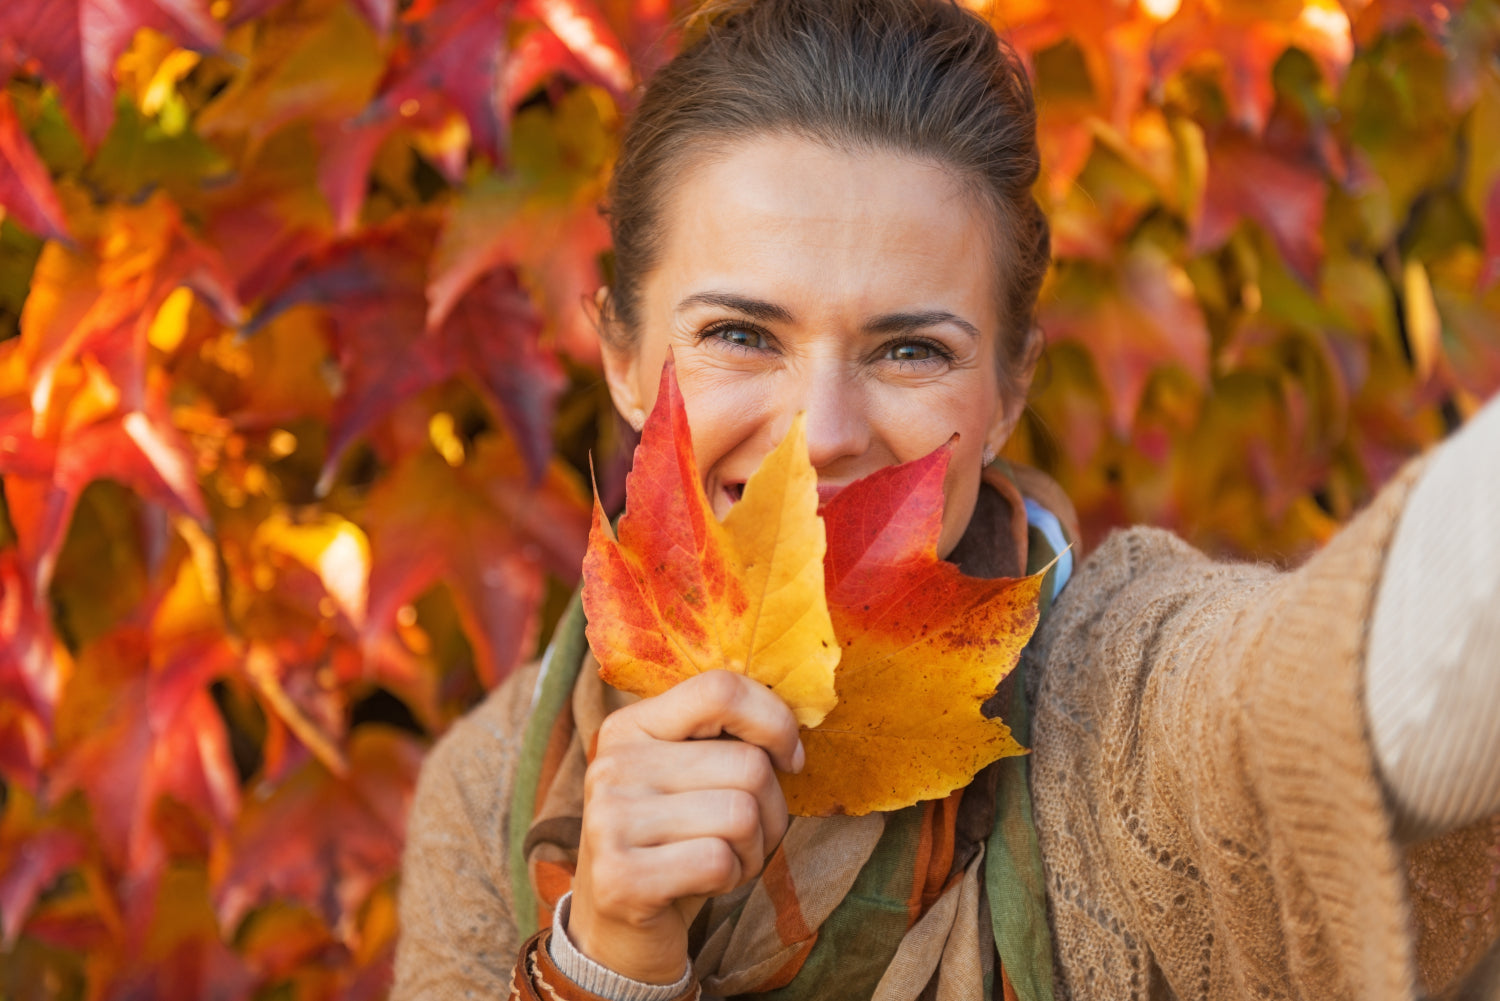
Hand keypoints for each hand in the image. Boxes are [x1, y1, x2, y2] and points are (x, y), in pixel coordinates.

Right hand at [568, 670, 804, 983]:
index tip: (789, 759)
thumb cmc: (674, 842)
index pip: (721, 689)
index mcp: (630, 726)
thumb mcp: (691, 777)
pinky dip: (731, 877)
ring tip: (724, 859)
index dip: (774, 722)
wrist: (618, 928)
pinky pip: (720, 860)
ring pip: (742, 814)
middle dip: (771, 810)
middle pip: (748, 764)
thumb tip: (798, 723)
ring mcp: (610, 819)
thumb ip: (726, 737)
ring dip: (754, 849)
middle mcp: (612, 763)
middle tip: (746, 835)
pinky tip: (705, 884)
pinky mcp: (621, 876)